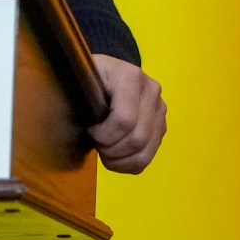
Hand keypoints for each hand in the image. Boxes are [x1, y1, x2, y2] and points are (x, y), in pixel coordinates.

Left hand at [89, 54, 166, 172]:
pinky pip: (148, 157)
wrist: (105, 74)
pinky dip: (128, 165)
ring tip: (105, 152)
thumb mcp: (80, 80)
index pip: (125, 119)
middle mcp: (151, 91)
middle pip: (137, 139)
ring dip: (120, 161)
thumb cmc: (89, 79)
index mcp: (130, 77)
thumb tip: (85, 125)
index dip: (103, 135)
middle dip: (111, 150)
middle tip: (97, 144)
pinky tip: (115, 157)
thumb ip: (80, 97)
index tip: (90, 130)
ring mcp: (159, 110)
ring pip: (145, 152)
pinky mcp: (160, 126)